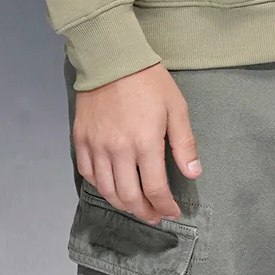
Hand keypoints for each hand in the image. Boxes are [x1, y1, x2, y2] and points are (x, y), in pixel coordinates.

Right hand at [72, 61, 202, 224]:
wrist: (111, 58)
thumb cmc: (148, 81)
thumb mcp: (176, 107)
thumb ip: (184, 143)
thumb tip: (193, 173)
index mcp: (145, 143)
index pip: (155, 189)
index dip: (165, 206)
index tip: (172, 212)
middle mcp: (118, 150)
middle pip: (129, 197)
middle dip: (144, 212)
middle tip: (154, 215)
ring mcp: (96, 146)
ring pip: (107, 191)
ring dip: (123, 205)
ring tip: (135, 206)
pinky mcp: (81, 140)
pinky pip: (88, 174)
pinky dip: (100, 187)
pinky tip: (111, 187)